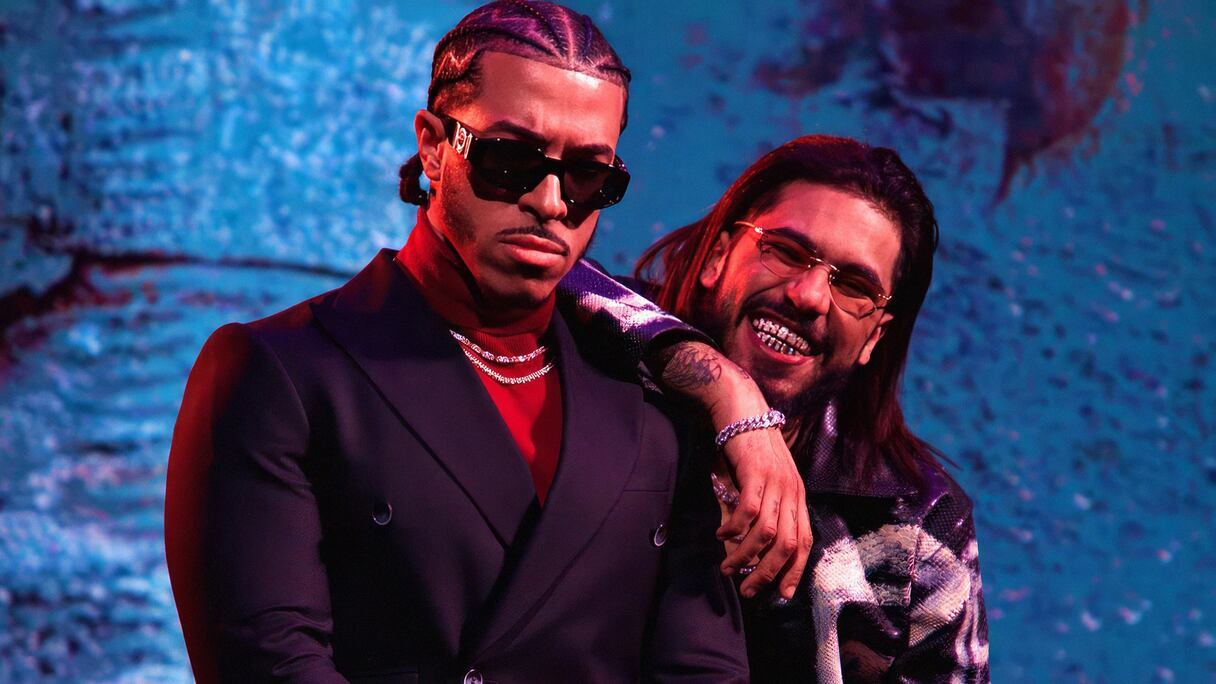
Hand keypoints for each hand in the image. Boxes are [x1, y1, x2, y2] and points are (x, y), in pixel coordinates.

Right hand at [713, 418, 810, 599]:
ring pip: (766, 533)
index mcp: (798, 497)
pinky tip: (721, 534)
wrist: (743, 410)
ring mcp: (775, 482)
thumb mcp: (764, 482)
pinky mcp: (756, 473)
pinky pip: (747, 511)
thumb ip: (762, 510)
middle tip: (748, 589)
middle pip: (787, 544)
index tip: (781, 594)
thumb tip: (747, 546)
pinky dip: (734, 528)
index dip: (794, 570)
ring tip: (727, 566)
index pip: (804, 542)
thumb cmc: (751, 449)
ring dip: (745, 555)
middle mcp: (792, 492)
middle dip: (768, 573)